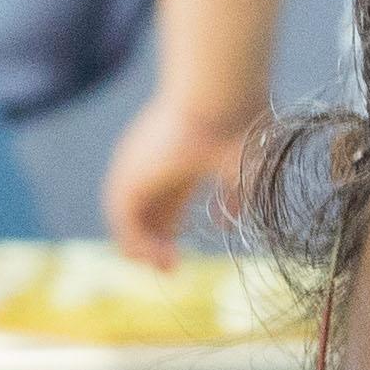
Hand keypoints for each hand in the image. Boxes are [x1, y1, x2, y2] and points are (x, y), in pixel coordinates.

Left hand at [102, 92, 259, 269]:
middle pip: (150, 207)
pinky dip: (137, 244)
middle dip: (157, 239)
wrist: (222, 100)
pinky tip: (157, 259)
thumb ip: (236, 197)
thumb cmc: (243, 126)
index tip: (187, 246)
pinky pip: (123, 222)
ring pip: (132, 215)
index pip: (171, 194)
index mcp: (182, 152)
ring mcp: (139, 167)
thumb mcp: (246, 167)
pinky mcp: (127, 179)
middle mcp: (156, 159)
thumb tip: (228, 224)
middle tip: (170, 268)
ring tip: (167, 269)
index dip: (175, 222)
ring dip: (146, 246)